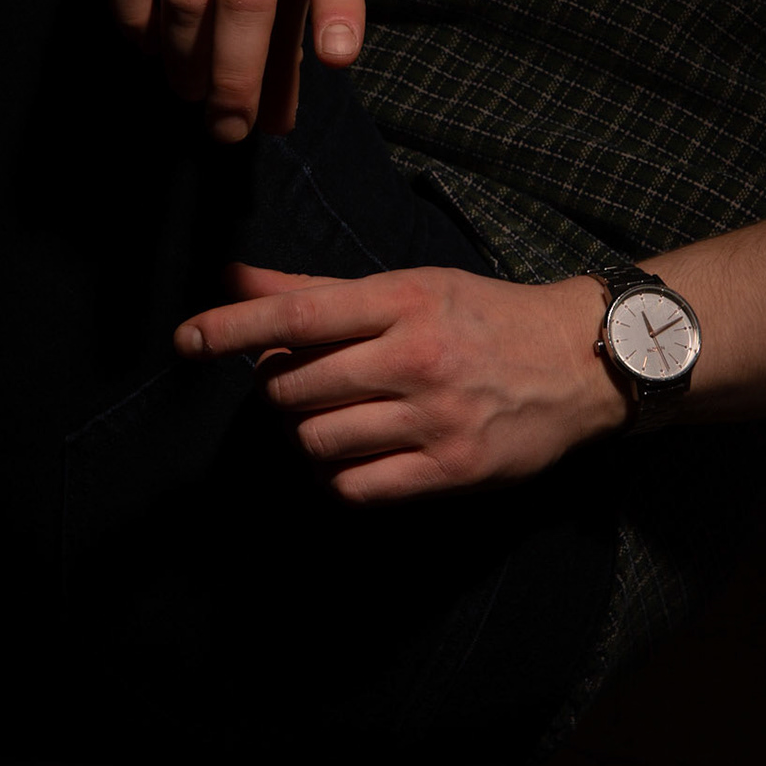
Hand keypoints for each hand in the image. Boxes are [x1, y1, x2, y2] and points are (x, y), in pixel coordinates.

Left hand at [176, 265, 629, 502]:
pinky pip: (355, 488)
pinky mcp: (451, 470)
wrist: (579, 362)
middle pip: (296, 388)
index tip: (185, 340)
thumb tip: (233, 277)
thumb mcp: (405, 288)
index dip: (232, 328)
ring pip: (318, 441)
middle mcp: (416, 359)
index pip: (297, 316)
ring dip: (309, 435)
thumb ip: (315, 291)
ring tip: (336, 419)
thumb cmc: (480, 318)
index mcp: (402, 302)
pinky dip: (339, 476)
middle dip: (282, 390)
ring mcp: (435, 418)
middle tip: (308, 383)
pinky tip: (357, 455)